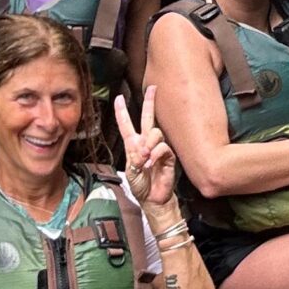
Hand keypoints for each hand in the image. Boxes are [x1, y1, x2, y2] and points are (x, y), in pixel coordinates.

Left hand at [113, 86, 177, 208]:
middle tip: (153, 89)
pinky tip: (152, 163)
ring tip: (145, 159)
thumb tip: (145, 149)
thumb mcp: (131, 171)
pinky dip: (155, 154)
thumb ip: (136, 157)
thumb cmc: (141, 185)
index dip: (122, 112)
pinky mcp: (169, 155)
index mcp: (133, 145)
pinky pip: (162, 147)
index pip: (127, 125)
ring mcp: (158, 147)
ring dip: (148, 144)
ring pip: (155, 132)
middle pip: (148, 118)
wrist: (152, 198)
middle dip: (150, 102)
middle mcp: (146, 142)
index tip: (119, 98)